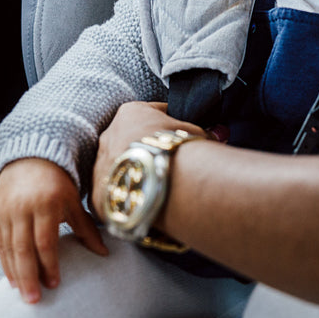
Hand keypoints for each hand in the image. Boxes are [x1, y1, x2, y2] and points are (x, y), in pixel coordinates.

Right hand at [0, 157, 107, 302]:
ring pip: (8, 249)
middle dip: (29, 277)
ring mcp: (6, 211)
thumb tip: (105, 253)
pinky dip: (5, 262)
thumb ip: (86, 228)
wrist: (30, 158)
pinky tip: (12, 278)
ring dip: (15, 274)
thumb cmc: (57, 182)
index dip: (49, 265)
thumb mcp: (73, 201)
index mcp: (46, 203)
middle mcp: (23, 208)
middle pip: (23, 249)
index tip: (55, 284)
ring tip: (23, 294)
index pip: (45, 241)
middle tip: (34, 300)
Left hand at [91, 101, 205, 215]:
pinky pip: (113, 196)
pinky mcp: (98, 197)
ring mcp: (99, 166)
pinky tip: (144, 204)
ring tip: (155, 187)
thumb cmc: (180, 150)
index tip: (177, 134)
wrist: (160, 181)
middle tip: (165, 163)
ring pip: (116, 169)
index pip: (148, 114)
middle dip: (143, 150)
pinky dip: (127, 198)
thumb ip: (203, 132)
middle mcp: (107, 137)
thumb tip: (220, 132)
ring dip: (132, 175)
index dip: (166, 123)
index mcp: (129, 114)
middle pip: (126, 141)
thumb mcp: (195, 133)